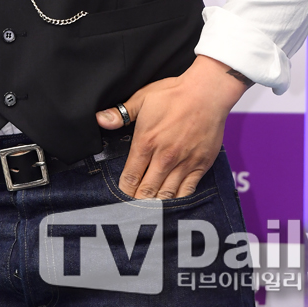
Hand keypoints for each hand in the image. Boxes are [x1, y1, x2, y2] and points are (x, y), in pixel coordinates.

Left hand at [96, 55, 251, 199]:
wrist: (207, 93)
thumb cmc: (174, 93)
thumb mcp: (143, 98)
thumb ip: (120, 113)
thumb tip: (99, 120)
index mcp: (147, 141)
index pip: (131, 176)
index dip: (124, 190)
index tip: (120, 198)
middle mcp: (164, 157)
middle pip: (147, 190)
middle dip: (137, 202)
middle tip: (132, 212)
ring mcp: (184, 163)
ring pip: (167, 194)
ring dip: (156, 204)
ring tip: (148, 213)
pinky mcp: (200, 165)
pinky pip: (188, 191)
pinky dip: (178, 200)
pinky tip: (172, 205)